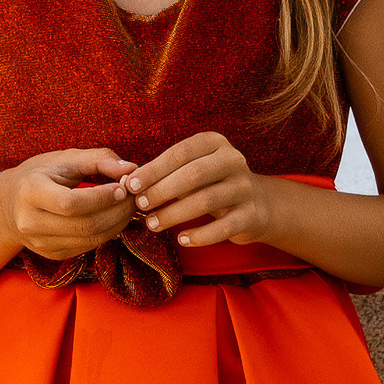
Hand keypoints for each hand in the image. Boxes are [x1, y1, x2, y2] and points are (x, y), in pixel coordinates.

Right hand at [0, 145, 140, 263]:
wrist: (10, 204)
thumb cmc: (41, 175)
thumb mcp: (65, 159)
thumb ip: (99, 159)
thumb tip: (131, 169)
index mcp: (30, 192)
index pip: (71, 203)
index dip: (102, 198)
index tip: (123, 187)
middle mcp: (30, 222)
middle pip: (84, 225)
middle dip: (117, 212)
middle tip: (134, 198)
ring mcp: (40, 242)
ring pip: (90, 239)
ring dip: (117, 224)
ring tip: (128, 207)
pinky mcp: (52, 254)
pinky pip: (88, 247)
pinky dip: (107, 233)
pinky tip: (114, 218)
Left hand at [125, 132, 272, 248]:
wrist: (258, 204)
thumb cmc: (210, 184)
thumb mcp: (190, 170)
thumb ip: (162, 174)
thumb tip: (126, 182)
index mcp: (215, 143)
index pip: (180, 153)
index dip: (154, 169)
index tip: (131, 185)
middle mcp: (233, 160)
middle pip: (193, 175)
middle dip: (162, 190)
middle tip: (140, 205)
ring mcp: (245, 187)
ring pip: (206, 200)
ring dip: (174, 214)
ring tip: (152, 224)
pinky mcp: (252, 215)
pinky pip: (223, 227)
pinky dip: (200, 236)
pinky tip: (181, 240)